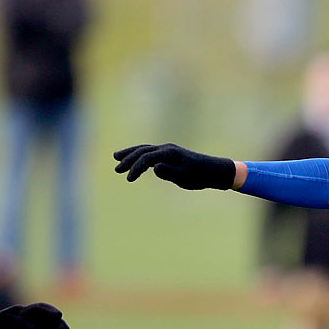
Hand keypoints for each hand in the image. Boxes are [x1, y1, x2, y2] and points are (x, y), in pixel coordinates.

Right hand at [113, 144, 235, 189]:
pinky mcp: (168, 154)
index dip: (136, 168)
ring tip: (116, 158)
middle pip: (142, 150)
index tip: (129, 179)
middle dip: (128, 159)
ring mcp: (167, 150)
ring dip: (130, 154)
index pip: (147, 158)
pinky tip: (134, 162)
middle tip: (116, 169)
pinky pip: (150, 152)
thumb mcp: (184, 177)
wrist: (212, 171)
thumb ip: (168, 172)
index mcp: (169, 153)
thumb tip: (154, 167)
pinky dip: (140, 156)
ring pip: (144, 149)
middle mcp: (166, 148)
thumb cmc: (199, 176)